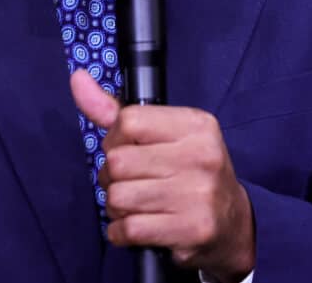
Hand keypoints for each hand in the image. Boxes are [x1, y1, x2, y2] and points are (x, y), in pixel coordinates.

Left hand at [70, 69, 254, 282]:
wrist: (233, 223)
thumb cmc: (190, 172)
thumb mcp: (164, 135)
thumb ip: (117, 111)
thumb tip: (77, 79)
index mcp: (196, 124)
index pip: (128, 121)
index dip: (115, 140)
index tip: (127, 151)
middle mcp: (201, 155)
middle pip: (118, 162)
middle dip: (111, 177)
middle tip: (129, 183)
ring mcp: (199, 194)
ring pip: (118, 197)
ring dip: (116, 207)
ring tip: (134, 206)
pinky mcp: (192, 229)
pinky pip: (129, 229)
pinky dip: (121, 232)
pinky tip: (136, 227)